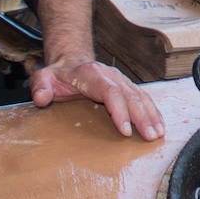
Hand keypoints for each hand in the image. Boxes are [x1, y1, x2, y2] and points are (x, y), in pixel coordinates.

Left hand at [30, 57, 164, 140]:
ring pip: (140, 97)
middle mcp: (111, 76)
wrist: (70, 61)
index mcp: (92, 74)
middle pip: (131, 96)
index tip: (126, 130)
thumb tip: (41, 98)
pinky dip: (153, 111)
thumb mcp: (43, 77)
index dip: (120, 111)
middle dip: (142, 117)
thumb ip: (40, 86)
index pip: (111, 92)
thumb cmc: (58, 75)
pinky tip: (159, 125)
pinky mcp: (127, 87)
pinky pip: (143, 98)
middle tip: (150, 136)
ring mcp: (121, 81)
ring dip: (151, 115)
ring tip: (158, 133)